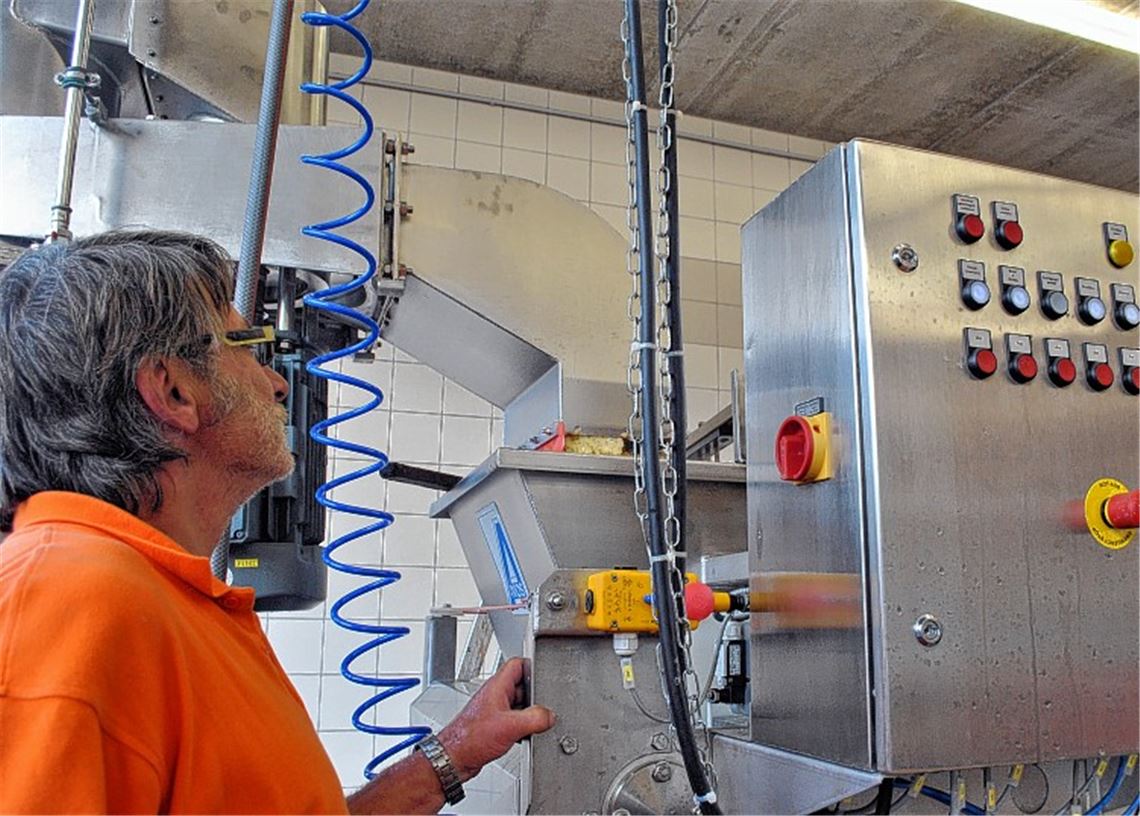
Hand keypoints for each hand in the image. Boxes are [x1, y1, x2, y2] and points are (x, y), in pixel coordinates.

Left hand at [436, 657, 554, 781]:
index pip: (518, 664)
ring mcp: (494, 709)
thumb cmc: (470, 738)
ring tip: (529, 725)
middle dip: (534, 697)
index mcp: (497, 686)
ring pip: (519, 705)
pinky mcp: (494, 724)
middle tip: (540, 708)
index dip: (532, 666)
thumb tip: (549, 715)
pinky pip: (514, 719)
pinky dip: (521, 726)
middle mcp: (495, 695)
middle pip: (522, 686)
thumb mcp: (511, 726)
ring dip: (527, 714)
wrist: (455, 758)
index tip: (544, 676)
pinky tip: (521, 736)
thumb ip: (535, 718)